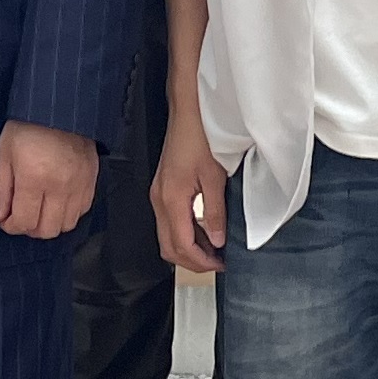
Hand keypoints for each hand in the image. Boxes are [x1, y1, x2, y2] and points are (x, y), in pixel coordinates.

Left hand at [0, 120, 97, 239]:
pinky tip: (57, 202)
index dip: (10, 227)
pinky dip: (69, 213)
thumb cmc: (28, 124)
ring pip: (67, 225)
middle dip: (30, 228)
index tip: (5, 220)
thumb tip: (0, 216)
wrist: (58, 105)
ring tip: (39, 210)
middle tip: (21, 216)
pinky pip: (83, 210)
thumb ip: (1, 188)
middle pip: (47, 230)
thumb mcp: (4, 152)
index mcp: (34, 177)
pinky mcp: (92, 179)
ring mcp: (79, 184)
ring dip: (51, 223)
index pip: (24, 222)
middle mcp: (60, 185)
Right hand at [152, 112, 233, 275]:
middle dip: (192, 261)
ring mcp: (158, 194)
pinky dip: (185, 233)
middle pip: (169, 247)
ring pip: (167, 236)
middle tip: (216, 264)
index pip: (181, 245)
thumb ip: (214, 212)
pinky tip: (203, 232)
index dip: (201, 262)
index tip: (219, 266)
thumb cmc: (199, 136)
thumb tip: (216, 240)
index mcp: (171, 199)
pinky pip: (169, 222)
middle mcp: (159, 199)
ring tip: (213, 250)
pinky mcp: (162, 189)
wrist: (188, 113)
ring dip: (188, 248)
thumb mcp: (215, 177)